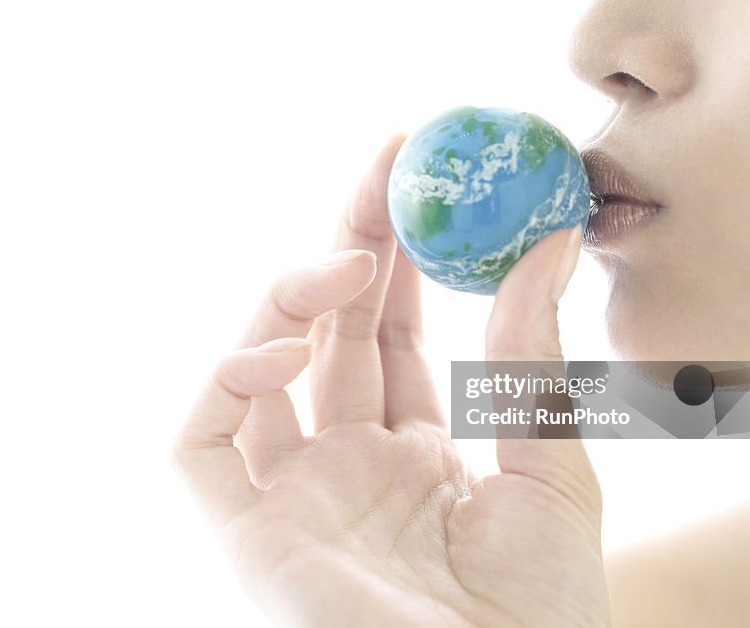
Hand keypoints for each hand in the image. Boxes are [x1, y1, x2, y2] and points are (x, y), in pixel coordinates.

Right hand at [175, 134, 609, 626]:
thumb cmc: (543, 615)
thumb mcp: (551, 468)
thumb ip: (530, 359)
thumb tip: (550, 241)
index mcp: (414, 453)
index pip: (386, 333)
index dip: (396, 255)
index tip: (416, 175)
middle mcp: (344, 465)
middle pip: (325, 333)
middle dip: (348, 242)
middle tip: (386, 166)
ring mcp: (291, 497)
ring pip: (253, 369)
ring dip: (287, 299)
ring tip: (348, 259)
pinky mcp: (245, 535)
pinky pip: (198, 443)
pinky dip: (225, 379)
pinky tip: (285, 347)